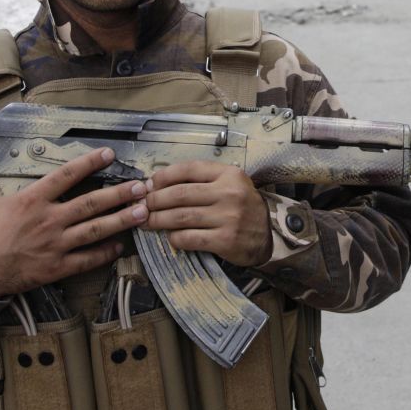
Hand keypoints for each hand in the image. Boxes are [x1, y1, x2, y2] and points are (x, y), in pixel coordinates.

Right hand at [0, 147, 149, 298]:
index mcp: (31, 200)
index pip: (66, 175)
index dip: (89, 163)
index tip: (109, 154)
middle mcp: (49, 220)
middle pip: (91, 203)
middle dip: (120, 193)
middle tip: (142, 187)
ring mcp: (55, 245)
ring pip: (95, 230)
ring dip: (121, 220)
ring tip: (142, 212)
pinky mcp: (56, 268)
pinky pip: (86, 260)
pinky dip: (105, 254)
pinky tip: (119, 247)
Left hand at [142, 161, 271, 267]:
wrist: (268, 235)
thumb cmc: (242, 207)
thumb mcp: (229, 184)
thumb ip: (200, 181)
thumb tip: (157, 184)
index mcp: (228, 174)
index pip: (189, 169)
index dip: (163, 176)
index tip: (149, 185)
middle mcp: (229, 193)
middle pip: (180, 194)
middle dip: (155, 200)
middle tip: (142, 205)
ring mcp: (228, 218)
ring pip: (181, 217)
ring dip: (158, 220)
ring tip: (147, 222)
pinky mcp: (225, 240)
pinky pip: (190, 238)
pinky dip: (175, 238)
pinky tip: (170, 237)